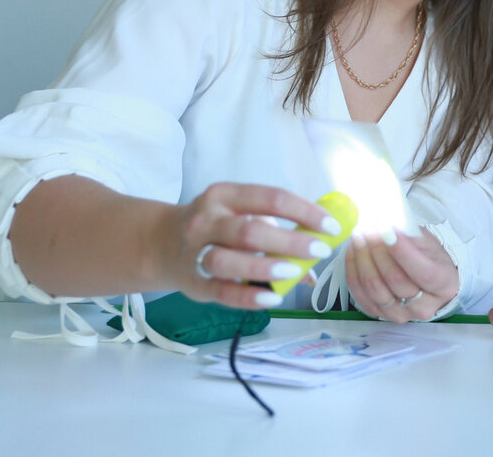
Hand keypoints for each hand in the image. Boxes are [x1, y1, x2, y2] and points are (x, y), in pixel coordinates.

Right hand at [166, 182, 339, 309]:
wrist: (161, 243)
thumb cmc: (218, 227)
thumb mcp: (243, 215)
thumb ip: (280, 230)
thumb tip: (321, 254)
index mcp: (225, 196)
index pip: (271, 198)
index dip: (305, 212)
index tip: (331, 226)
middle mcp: (206, 220)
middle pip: (249, 230)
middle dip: (289, 240)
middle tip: (320, 250)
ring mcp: (195, 252)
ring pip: (227, 260)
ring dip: (264, 266)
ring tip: (293, 271)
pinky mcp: (193, 283)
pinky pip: (221, 292)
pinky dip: (248, 296)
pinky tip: (272, 297)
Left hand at [345, 230, 458, 321]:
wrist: (426, 281)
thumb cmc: (430, 258)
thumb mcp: (429, 242)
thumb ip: (411, 236)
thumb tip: (386, 223)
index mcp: (444, 285)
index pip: (424, 272)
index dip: (403, 251)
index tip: (387, 230)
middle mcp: (424, 306)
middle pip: (396, 279)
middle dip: (378, 249)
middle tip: (368, 227)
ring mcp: (400, 314)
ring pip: (375, 287)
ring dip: (362, 257)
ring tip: (358, 235)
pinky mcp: (379, 315)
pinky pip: (360, 294)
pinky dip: (353, 270)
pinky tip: (353, 251)